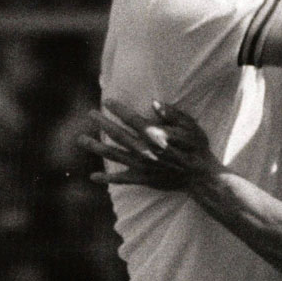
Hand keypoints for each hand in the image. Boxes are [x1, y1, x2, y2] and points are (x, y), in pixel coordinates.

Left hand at [77, 100, 220, 190]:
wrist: (200, 176)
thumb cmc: (197, 148)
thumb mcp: (190, 125)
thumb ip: (172, 114)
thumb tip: (154, 103)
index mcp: (155, 135)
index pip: (131, 118)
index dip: (118, 109)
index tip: (108, 101)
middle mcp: (144, 150)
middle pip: (117, 134)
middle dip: (102, 123)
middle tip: (91, 113)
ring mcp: (141, 166)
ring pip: (114, 155)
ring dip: (96, 147)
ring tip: (81, 139)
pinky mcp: (142, 179)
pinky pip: (121, 179)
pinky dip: (106, 178)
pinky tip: (93, 176)